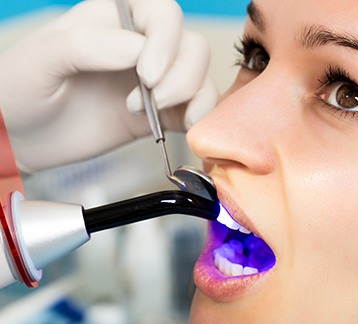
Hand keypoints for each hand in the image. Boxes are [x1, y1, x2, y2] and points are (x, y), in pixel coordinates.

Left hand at [0, 0, 217, 171]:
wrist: (22, 139)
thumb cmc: (22, 91)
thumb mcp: (42, 59)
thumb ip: (87, 46)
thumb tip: (138, 50)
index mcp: (114, 20)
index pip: (163, 14)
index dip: (165, 42)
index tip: (147, 75)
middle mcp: (141, 48)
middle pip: (192, 46)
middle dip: (182, 75)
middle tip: (154, 99)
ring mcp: (153, 83)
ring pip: (200, 76)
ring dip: (192, 96)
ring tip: (157, 114)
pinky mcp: (161, 114)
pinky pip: (196, 109)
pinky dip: (200, 117)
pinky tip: (184, 127)